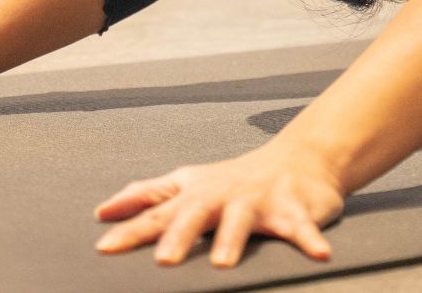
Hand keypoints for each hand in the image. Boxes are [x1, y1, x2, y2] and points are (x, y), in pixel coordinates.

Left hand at [94, 139, 344, 268]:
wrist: (298, 158)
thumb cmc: (234, 178)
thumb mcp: (187, 182)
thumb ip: (147, 195)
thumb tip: (103, 210)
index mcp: (197, 194)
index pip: (158, 213)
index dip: (132, 230)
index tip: (104, 247)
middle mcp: (224, 195)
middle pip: (197, 213)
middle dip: (180, 235)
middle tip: (164, 260)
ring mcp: (259, 200)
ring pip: (244, 219)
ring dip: (233, 239)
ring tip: (223, 263)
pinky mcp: (295, 208)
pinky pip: (303, 225)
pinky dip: (309, 237)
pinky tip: (317, 253)